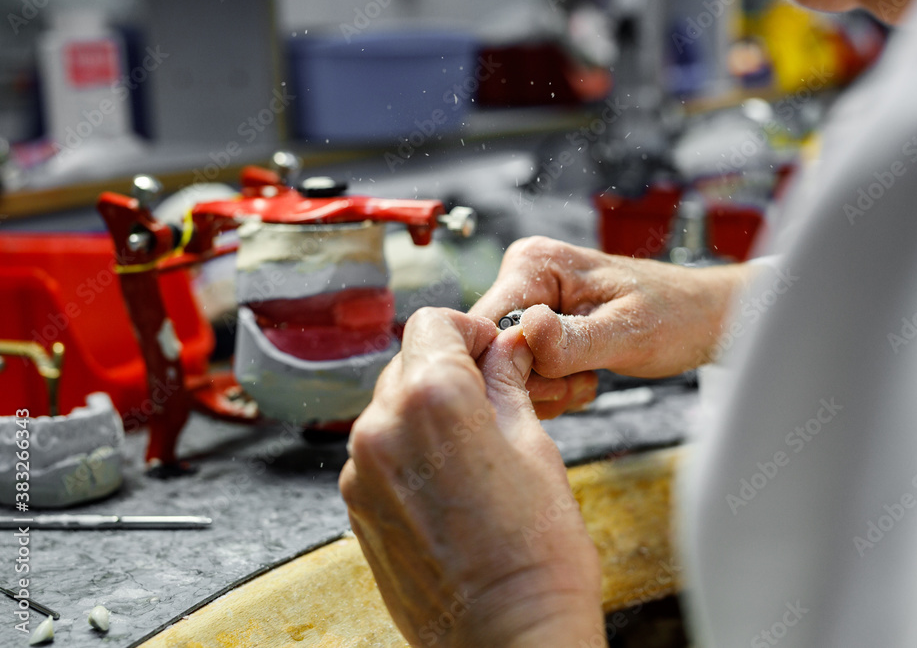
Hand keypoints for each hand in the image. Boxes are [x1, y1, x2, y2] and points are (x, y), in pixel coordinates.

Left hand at [340, 308, 604, 647]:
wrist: (505, 639)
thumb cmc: (537, 555)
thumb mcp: (536, 449)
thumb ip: (507, 386)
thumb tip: (507, 349)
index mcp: (433, 398)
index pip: (432, 322)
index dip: (469, 331)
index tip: (492, 351)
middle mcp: (382, 426)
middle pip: (407, 361)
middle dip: (448, 368)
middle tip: (492, 397)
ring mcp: (362, 470)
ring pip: (390, 406)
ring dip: (426, 408)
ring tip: (474, 447)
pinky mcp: (357, 506)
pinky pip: (379, 450)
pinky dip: (408, 448)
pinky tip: (449, 481)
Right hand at [470, 237, 749, 417]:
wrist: (701, 318)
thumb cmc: (676, 315)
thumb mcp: (628, 333)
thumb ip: (573, 340)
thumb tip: (525, 333)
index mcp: (535, 263)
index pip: (484, 327)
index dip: (510, 367)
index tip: (558, 381)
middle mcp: (522, 277)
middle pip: (490, 351)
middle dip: (534, 380)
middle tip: (583, 382)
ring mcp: (528, 302)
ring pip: (505, 366)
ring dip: (547, 388)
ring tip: (588, 378)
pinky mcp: (537, 327)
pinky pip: (523, 370)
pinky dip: (552, 387)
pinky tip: (583, 379)